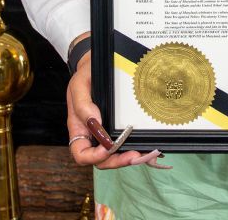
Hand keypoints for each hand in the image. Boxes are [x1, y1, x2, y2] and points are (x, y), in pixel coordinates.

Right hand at [66, 53, 165, 168]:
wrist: (96, 66)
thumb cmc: (85, 76)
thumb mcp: (79, 85)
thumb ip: (83, 105)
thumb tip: (96, 124)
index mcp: (79, 128)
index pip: (81, 154)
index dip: (94, 157)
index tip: (107, 148)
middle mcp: (92, 135)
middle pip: (102, 160)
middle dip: (118, 161)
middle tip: (134, 155)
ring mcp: (106, 133)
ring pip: (116, 155)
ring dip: (130, 157)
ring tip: (145, 154)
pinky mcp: (119, 127)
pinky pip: (126, 143)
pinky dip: (137, 147)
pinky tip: (148, 147)